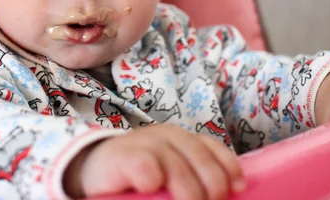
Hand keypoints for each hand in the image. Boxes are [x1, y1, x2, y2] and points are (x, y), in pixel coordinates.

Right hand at [63, 125, 244, 199]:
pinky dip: (152, 182)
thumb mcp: (170, 171)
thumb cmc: (136, 175)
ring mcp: (144, 143)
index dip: (228, 168)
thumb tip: (228, 194)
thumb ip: (193, 176)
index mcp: (181, 139)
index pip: (213, 148)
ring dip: (188, 192)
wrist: (92, 169)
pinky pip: (147, 169)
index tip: (237, 188)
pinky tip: (149, 190)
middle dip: (212, 186)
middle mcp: (166, 136)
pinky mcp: (124, 156)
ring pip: (177, 168)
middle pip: (200, 158)